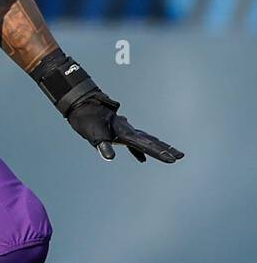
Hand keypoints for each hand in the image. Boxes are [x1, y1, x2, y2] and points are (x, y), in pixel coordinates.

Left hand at [67, 90, 183, 163]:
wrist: (82, 103)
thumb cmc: (86, 118)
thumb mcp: (93, 133)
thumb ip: (103, 145)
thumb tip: (109, 157)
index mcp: (125, 132)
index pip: (145, 145)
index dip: (160, 153)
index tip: (173, 159)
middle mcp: (128, 130)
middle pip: (151, 141)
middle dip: (166, 149)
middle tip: (180, 155)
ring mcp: (125, 129)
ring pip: (146, 140)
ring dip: (158, 147)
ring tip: (171, 154)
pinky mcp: (119, 130)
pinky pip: (134, 142)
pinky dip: (139, 151)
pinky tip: (142, 159)